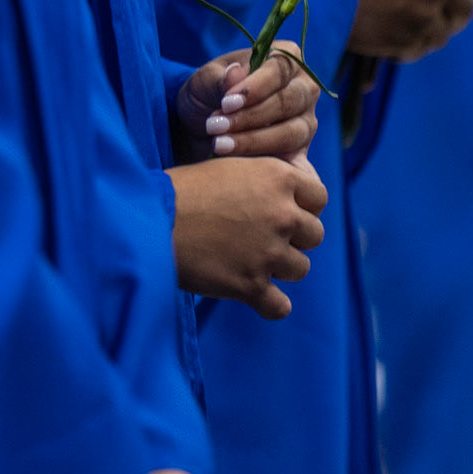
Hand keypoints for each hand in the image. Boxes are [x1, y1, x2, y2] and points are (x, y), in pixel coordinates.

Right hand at [169, 155, 326, 318]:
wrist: (152, 219)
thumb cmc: (185, 189)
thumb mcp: (231, 166)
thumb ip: (266, 179)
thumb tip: (289, 194)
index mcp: (278, 178)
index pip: (320, 197)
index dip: (304, 205)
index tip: (287, 210)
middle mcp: (282, 214)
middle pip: (315, 234)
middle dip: (294, 237)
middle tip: (266, 237)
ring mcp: (269, 252)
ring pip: (300, 268)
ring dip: (280, 267)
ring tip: (252, 260)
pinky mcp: (252, 286)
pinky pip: (281, 306)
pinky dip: (270, 304)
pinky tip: (255, 294)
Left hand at [174, 45, 317, 161]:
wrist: (201, 126)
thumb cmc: (208, 93)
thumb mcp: (205, 81)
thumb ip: (221, 78)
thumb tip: (236, 73)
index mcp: (286, 59)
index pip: (279, 69)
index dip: (255, 87)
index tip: (227, 103)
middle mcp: (303, 89)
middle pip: (288, 102)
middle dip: (250, 117)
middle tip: (215, 126)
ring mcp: (305, 122)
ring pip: (290, 133)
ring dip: (253, 141)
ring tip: (219, 145)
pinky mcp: (300, 153)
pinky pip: (296, 164)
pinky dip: (276, 170)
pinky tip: (253, 176)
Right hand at [337, 0, 472, 59]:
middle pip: (466, 4)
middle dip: (457, 3)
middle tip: (443, 4)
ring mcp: (425, 17)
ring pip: (445, 30)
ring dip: (436, 26)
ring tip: (420, 23)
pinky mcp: (406, 43)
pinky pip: (421, 48)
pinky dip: (416, 43)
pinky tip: (402, 36)